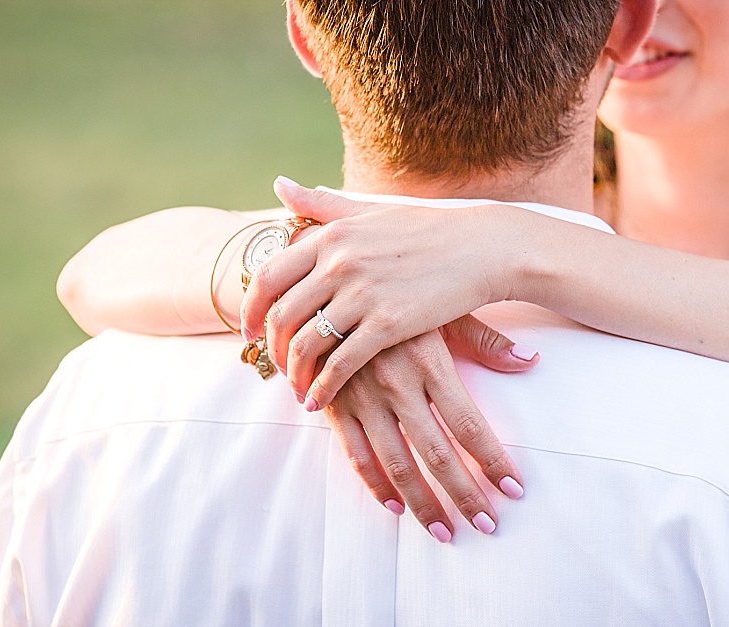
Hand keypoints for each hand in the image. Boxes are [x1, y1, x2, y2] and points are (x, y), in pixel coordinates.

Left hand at [242, 179, 525, 408]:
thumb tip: (279, 184)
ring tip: (296, 388)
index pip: (268, 276)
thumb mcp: (367, 212)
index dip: (251, 309)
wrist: (481, 249)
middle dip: (271, 347)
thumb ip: (319, 205)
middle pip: (282, 314)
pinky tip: (318, 402)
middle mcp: (339, 262)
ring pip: (307, 343)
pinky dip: (323, 388)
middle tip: (272, 366)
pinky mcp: (388, 324)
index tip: (247, 330)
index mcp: (330, 235)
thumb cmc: (425, 230)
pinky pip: (341, 364)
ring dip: (294, 373)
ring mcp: (362, 293)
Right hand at [322, 317, 532, 541]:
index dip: (493, 461)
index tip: (514, 490)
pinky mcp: (334, 405)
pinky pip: (355, 454)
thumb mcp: (443, 309)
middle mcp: (398, 385)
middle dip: (465, 495)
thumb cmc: (397, 296)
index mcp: (430, 362)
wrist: (328, 282)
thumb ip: (485, 341)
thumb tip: (531, 363)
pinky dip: (375, 484)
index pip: (469, 425)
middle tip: (487, 525)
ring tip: (445, 532)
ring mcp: (363, 398)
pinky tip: (394, 507)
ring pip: (398, 463)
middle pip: (438, 454)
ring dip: (423, 503)